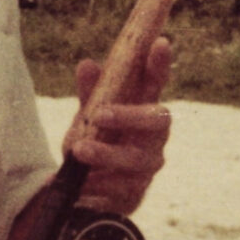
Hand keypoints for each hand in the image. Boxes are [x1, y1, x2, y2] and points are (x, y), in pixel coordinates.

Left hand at [63, 36, 172, 214]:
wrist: (88, 189)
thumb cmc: (97, 140)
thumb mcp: (88, 116)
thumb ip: (90, 94)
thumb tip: (87, 64)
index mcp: (144, 112)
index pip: (156, 86)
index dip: (160, 66)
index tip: (161, 42)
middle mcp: (153, 139)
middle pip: (156, 123)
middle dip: (128, 116)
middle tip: (98, 115)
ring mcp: (146, 169)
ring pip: (134, 160)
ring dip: (105, 154)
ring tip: (78, 150)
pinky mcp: (133, 196)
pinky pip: (118, 191)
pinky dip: (98, 187)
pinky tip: (83, 187)